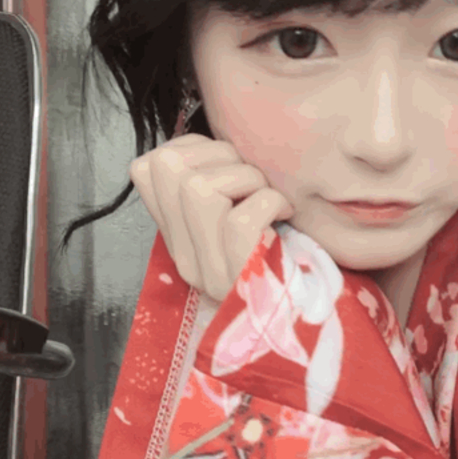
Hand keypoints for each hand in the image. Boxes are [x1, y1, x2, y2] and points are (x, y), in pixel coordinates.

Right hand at [129, 134, 293, 301]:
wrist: (310, 315)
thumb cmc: (286, 252)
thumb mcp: (239, 215)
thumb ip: (220, 185)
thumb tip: (219, 143)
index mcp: (177, 236)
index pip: (147, 168)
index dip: (190, 147)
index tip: (226, 161)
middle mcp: (185, 255)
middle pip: (168, 169)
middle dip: (220, 154)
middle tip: (254, 178)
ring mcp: (208, 270)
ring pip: (198, 188)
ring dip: (245, 176)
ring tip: (269, 195)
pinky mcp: (238, 275)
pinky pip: (240, 219)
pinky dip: (269, 201)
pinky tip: (284, 212)